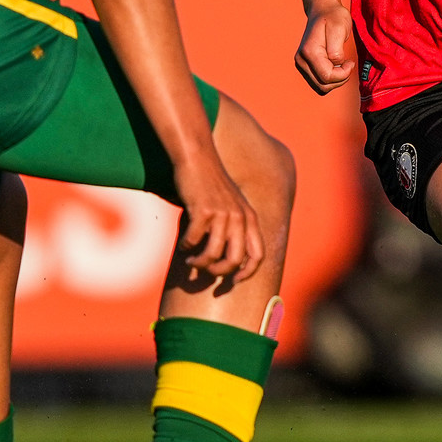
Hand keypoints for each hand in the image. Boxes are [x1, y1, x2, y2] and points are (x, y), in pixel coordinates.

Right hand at [172, 151, 264, 281]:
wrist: (197, 158)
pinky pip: (194, 240)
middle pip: (235, 259)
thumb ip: (235, 227)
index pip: (258, 255)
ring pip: (213, 254)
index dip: (247, 274)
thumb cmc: (212, 185)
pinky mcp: (204, 210)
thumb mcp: (232, 205)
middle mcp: (240, 217)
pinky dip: (187, 247)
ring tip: (190, 262)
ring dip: (199, 263)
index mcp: (250, 218)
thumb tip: (227, 259)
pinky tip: (183, 245)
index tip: (233, 282)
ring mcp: (223, 214)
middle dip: (219, 272)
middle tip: (206, 272)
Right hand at [295, 5, 356, 94]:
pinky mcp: (305, 66)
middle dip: (340, 79)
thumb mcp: (339, 29)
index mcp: (309, 52)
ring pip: (321, 87)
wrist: (323, 10)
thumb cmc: (334, 17)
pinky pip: (319, 82)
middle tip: (347, 64)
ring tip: (342, 65)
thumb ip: (336, 50)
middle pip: (323, 85)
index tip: (350, 61)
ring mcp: (301, 64)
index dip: (343, 73)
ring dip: (335, 80)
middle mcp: (301, 60)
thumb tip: (335, 65)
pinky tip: (336, 66)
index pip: (327, 76)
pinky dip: (330, 79)